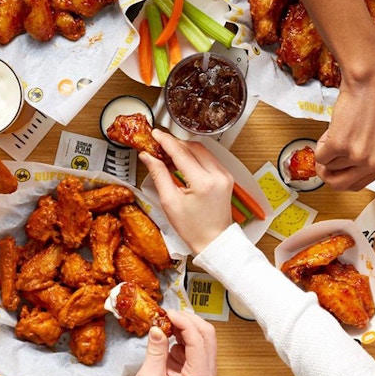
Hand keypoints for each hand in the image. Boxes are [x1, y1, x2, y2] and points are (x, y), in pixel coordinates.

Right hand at [126, 309, 216, 375]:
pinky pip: (194, 339)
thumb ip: (155, 352)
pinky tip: (169, 333)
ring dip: (186, 324)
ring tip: (167, 322)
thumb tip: (158, 328)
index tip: (169, 313)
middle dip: (188, 320)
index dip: (184, 322)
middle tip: (169, 314)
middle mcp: (206, 371)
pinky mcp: (195, 362)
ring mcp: (203, 366)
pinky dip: (182, 331)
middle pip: (206, 334)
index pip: (198, 340)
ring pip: (202, 334)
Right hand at [139, 129, 233, 254]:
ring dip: (185, 149)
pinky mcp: (226, 176)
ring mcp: (224, 175)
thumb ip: (159, 174)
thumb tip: (148, 157)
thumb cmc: (193, 228)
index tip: (155, 134)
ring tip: (168, 156)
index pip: (181, 152)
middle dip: (175, 144)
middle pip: (193, 147)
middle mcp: (218, 175)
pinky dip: (194, 156)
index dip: (166, 141)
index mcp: (203, 182)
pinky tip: (182, 162)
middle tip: (159, 146)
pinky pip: (209, 158)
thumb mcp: (170, 202)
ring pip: (202, 150)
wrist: (214, 241)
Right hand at [314, 68, 374, 190]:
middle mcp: (372, 164)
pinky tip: (331, 130)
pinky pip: (319, 155)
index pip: (356, 186)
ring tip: (337, 132)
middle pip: (338, 184)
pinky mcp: (339, 145)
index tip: (334, 170)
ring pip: (328, 166)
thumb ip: (366, 159)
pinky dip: (319, 144)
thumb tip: (342, 169)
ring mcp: (356, 156)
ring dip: (326, 151)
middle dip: (326, 174)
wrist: (369, 86)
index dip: (340, 177)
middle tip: (322, 162)